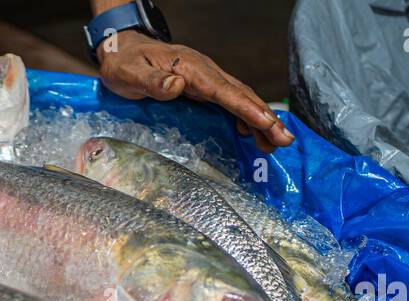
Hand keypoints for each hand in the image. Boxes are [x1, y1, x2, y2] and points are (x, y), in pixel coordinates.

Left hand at [97, 30, 293, 151]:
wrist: (122, 50)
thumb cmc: (124, 64)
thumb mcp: (130, 73)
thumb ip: (153, 81)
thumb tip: (177, 85)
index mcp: (191, 69)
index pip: (224, 91)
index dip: (246, 108)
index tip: (266, 122)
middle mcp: (205, 72)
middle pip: (241, 95)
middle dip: (265, 118)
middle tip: (285, 140)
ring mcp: (206, 79)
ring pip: (240, 99)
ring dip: (260, 121)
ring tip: (277, 143)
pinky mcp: (202, 88)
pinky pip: (230, 102)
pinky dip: (245, 117)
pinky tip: (252, 134)